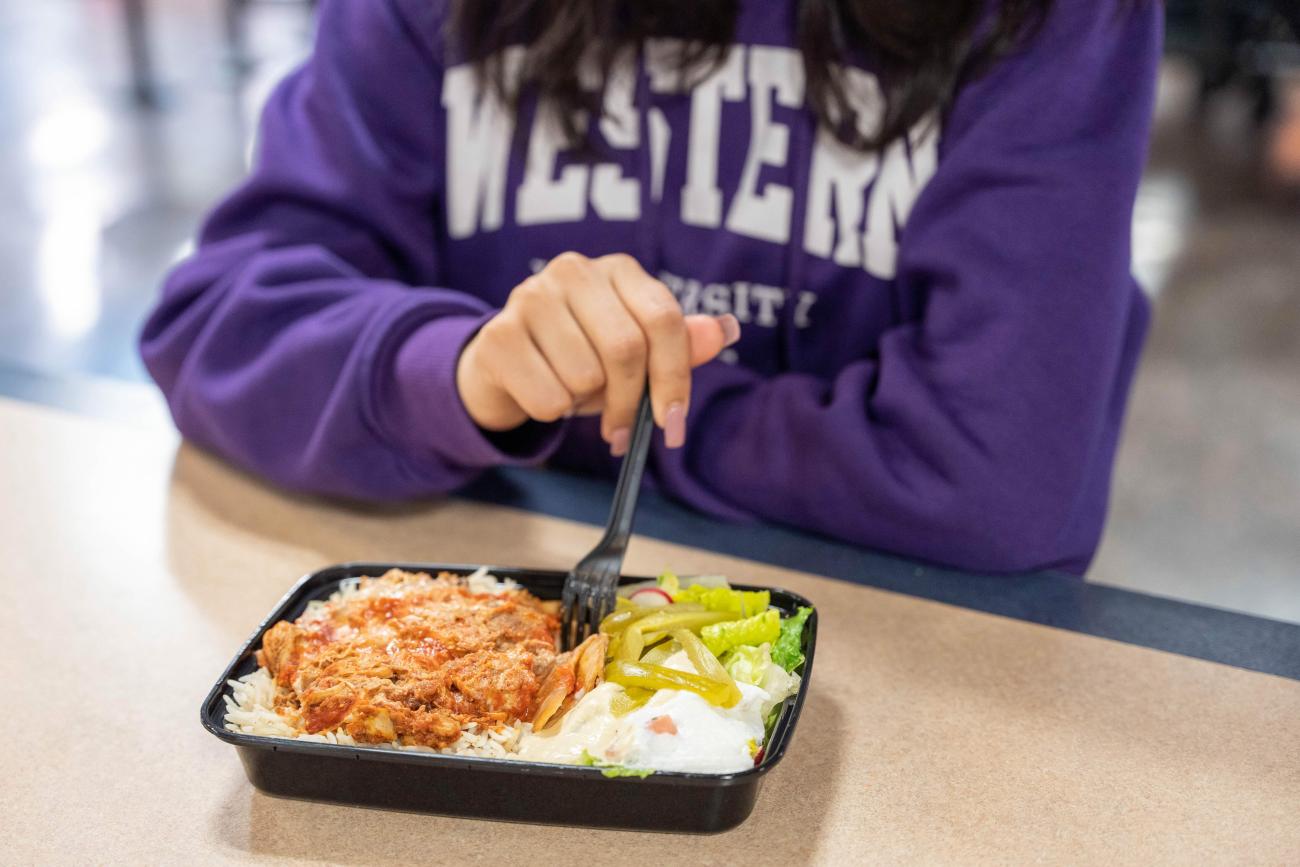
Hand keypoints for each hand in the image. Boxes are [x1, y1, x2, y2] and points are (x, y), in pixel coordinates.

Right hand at [455, 252, 740, 453]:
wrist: (504, 368)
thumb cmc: (578, 359)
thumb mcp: (634, 354)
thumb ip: (678, 344)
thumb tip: (726, 330)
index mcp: (618, 270)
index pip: (663, 320)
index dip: (674, 378)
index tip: (672, 424)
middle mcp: (573, 271)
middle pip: (625, 349)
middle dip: (629, 403)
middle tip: (622, 432)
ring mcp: (530, 297)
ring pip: (584, 376)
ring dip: (583, 404)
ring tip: (571, 395)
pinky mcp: (497, 335)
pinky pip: (547, 397)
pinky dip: (551, 411)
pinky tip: (542, 396)